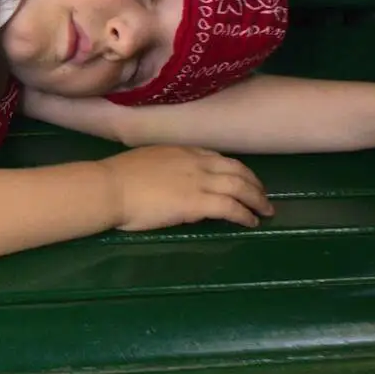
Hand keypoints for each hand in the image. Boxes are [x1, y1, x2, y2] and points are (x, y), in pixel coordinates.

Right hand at [101, 146, 272, 230]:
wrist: (109, 188)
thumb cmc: (117, 178)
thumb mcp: (147, 162)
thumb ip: (166, 169)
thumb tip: (175, 185)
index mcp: (181, 151)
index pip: (217, 157)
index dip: (234, 169)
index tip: (241, 179)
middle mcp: (196, 162)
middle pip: (237, 169)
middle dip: (254, 183)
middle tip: (263, 196)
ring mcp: (199, 182)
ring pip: (240, 187)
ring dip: (257, 199)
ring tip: (265, 211)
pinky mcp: (198, 203)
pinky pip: (231, 208)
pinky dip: (244, 215)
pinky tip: (250, 222)